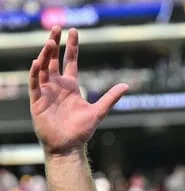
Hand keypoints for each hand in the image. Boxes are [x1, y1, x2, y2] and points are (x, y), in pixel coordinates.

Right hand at [29, 27, 127, 155]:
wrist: (68, 146)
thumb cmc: (81, 130)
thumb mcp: (99, 111)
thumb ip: (111, 98)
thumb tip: (127, 86)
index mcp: (71, 86)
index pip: (70, 61)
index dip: (72, 46)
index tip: (73, 31)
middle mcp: (57, 86)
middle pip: (54, 59)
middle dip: (55, 43)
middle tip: (56, 28)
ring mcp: (46, 92)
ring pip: (43, 68)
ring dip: (45, 55)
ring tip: (50, 42)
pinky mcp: (37, 101)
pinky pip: (34, 84)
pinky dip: (35, 73)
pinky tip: (37, 62)